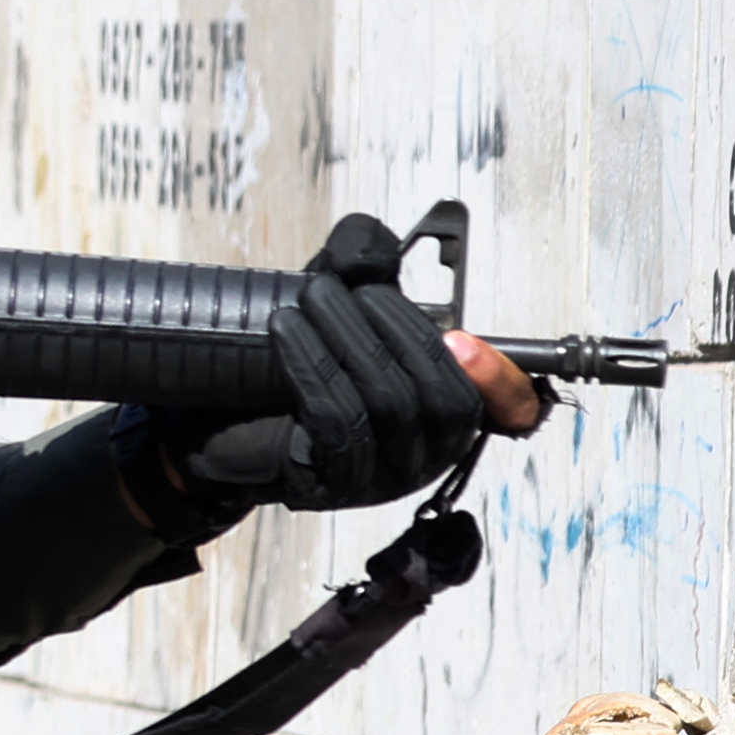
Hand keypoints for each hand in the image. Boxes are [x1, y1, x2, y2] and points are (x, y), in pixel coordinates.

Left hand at [168, 212, 545, 517]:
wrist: (221, 417)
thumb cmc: (297, 358)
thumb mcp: (338, 301)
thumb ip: (365, 264)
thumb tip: (370, 249)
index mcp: (449, 408)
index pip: (512, 411)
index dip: (504, 381)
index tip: (464, 339)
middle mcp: (428, 449)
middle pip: (442, 396)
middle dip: (397, 330)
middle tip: (342, 289)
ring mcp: (384, 476)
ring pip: (389, 405)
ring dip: (347, 341)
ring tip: (309, 298)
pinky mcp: (335, 485)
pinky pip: (337, 423)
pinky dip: (313, 369)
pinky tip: (286, 333)